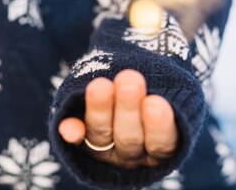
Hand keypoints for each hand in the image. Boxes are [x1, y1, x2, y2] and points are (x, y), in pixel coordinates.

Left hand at [57, 69, 177, 168]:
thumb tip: (155, 99)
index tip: (155, 101)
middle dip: (128, 108)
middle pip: (130, 138)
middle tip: (130, 79)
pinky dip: (73, 132)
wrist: (131, 82)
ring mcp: (106, 150)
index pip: (162, 143)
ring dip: (100, 110)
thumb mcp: (167, 91)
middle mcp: (133, 155)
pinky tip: (67, 128)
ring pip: (101, 134)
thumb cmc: (156, 88)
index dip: (158, 125)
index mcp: (161, 149)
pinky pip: (77, 139)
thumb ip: (163, 94)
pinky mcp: (83, 142)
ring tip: (101, 85)